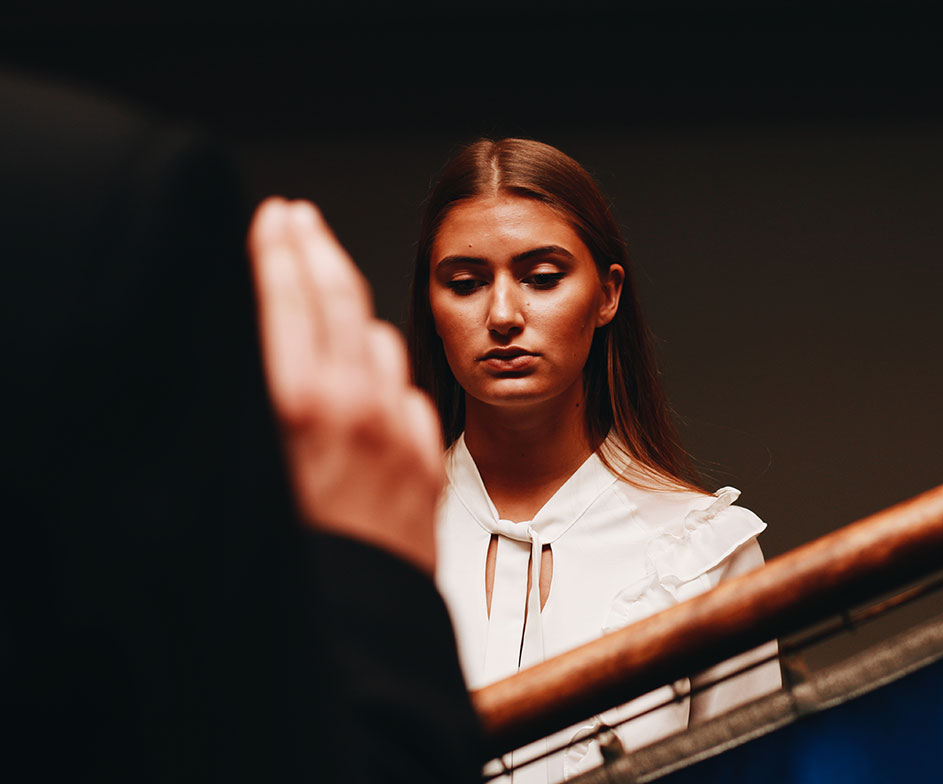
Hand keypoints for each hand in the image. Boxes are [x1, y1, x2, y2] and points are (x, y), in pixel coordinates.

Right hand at [249, 198, 442, 574]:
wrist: (364, 640)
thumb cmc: (296, 571)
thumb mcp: (243, 482)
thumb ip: (256, 412)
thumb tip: (251, 364)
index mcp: (298, 410)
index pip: (289, 299)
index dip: (280, 248)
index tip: (273, 216)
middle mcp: (356, 410)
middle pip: (340, 302)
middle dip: (317, 248)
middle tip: (301, 218)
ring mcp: (399, 433)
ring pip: (382, 343)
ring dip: (356, 312)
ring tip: (331, 291)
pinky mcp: (426, 462)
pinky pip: (410, 393)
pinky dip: (388, 373)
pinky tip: (372, 373)